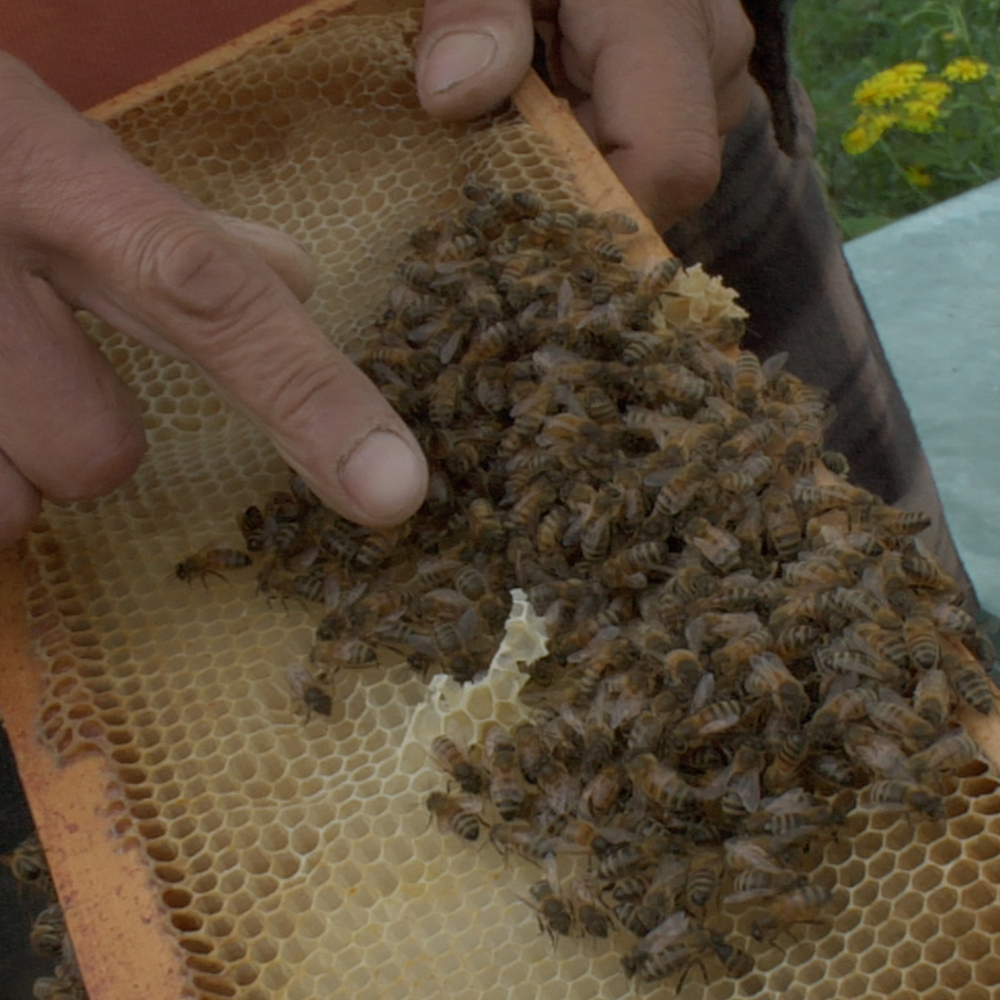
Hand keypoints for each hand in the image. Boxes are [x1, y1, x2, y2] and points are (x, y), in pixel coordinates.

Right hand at [0, 53, 427, 547]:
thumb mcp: (38, 146)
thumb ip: (165, 226)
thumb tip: (296, 274)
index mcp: (43, 176)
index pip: (211, 296)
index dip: (311, 398)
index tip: (394, 489)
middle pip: (98, 458)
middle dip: (75, 433)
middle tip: (21, 368)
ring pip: (4, 507)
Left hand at [414, 0, 755, 229]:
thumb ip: (473, 6)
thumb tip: (453, 95)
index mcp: (662, 14)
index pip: (666, 162)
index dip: (600, 214)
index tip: (523, 219)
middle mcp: (712, 48)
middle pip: (660, 180)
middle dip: (579, 186)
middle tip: (502, 150)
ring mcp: (718, 66)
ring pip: (661, 167)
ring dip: (588, 160)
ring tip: (531, 108)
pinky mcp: (707, 78)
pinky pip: (662, 141)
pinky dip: (602, 141)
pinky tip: (558, 103)